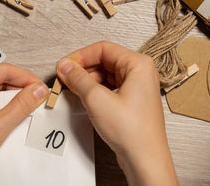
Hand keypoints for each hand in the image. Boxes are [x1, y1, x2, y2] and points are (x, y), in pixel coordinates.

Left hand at [0, 64, 48, 185]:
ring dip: (12, 96)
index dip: (26, 78)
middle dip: (20, 87)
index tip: (41, 87)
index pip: (4, 70)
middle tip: (38, 97)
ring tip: (28, 106)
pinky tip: (13, 112)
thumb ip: (21, 105)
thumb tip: (37, 91)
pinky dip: (2, 104)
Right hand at [56, 41, 177, 185]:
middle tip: (64, 77)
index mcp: (138, 65)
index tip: (64, 65)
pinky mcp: (129, 100)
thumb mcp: (97, 99)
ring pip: (104, 74)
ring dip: (85, 80)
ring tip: (71, 88)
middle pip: (103, 61)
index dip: (80, 56)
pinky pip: (107, 87)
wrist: (145, 159)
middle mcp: (139, 73)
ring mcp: (135, 87)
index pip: (102, 49)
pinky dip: (93, 90)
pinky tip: (82, 97)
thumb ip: (78, 78)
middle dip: (81, 69)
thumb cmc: (134, 132)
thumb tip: (66, 67)